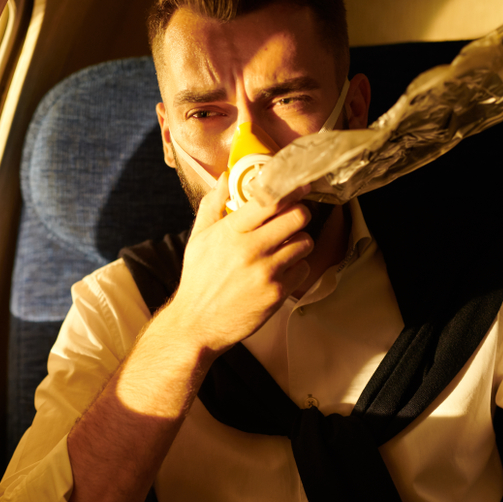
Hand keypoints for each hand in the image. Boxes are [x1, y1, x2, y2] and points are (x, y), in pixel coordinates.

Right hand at [163, 175, 313, 353]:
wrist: (197, 323)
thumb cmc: (198, 278)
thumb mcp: (198, 238)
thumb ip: (213, 205)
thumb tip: (225, 177)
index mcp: (230, 231)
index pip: (270, 199)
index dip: (291, 190)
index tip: (300, 187)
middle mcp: (250, 249)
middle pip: (297, 217)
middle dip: (299, 215)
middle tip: (293, 219)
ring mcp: (266, 272)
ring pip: (305, 243)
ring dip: (299, 242)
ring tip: (285, 248)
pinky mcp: (277, 293)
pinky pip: (303, 269)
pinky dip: (296, 269)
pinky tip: (280, 272)